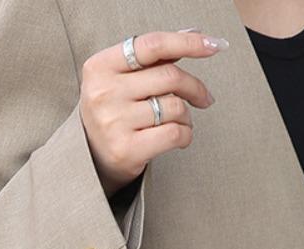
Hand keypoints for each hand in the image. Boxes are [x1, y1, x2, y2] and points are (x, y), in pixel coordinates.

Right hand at [79, 29, 227, 197]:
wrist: (91, 159)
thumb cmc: (113, 112)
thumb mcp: (121, 78)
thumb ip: (152, 58)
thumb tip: (194, 34)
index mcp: (100, 66)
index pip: (152, 45)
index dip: (187, 43)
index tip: (213, 45)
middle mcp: (104, 92)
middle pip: (170, 77)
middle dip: (195, 87)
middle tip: (204, 98)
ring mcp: (113, 122)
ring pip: (174, 107)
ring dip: (187, 116)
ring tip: (181, 122)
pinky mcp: (126, 150)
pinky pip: (174, 134)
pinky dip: (185, 134)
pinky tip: (180, 137)